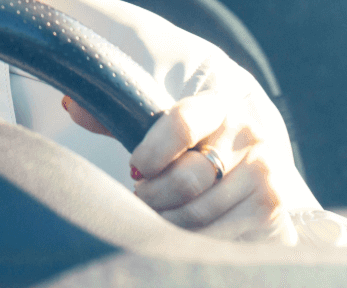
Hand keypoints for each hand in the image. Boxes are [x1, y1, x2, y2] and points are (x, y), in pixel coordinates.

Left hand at [65, 93, 317, 242]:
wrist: (251, 178)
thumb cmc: (193, 152)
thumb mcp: (160, 131)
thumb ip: (116, 120)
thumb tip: (71, 105)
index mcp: (216, 106)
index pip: (179, 123)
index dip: (150, 152)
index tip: (137, 169)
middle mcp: (249, 134)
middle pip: (187, 177)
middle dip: (154, 197)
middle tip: (144, 200)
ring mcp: (268, 170)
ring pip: (199, 212)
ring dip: (169, 223)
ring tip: (160, 218)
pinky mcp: (276, 207)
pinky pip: (221, 234)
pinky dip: (194, 241)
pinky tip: (186, 234)